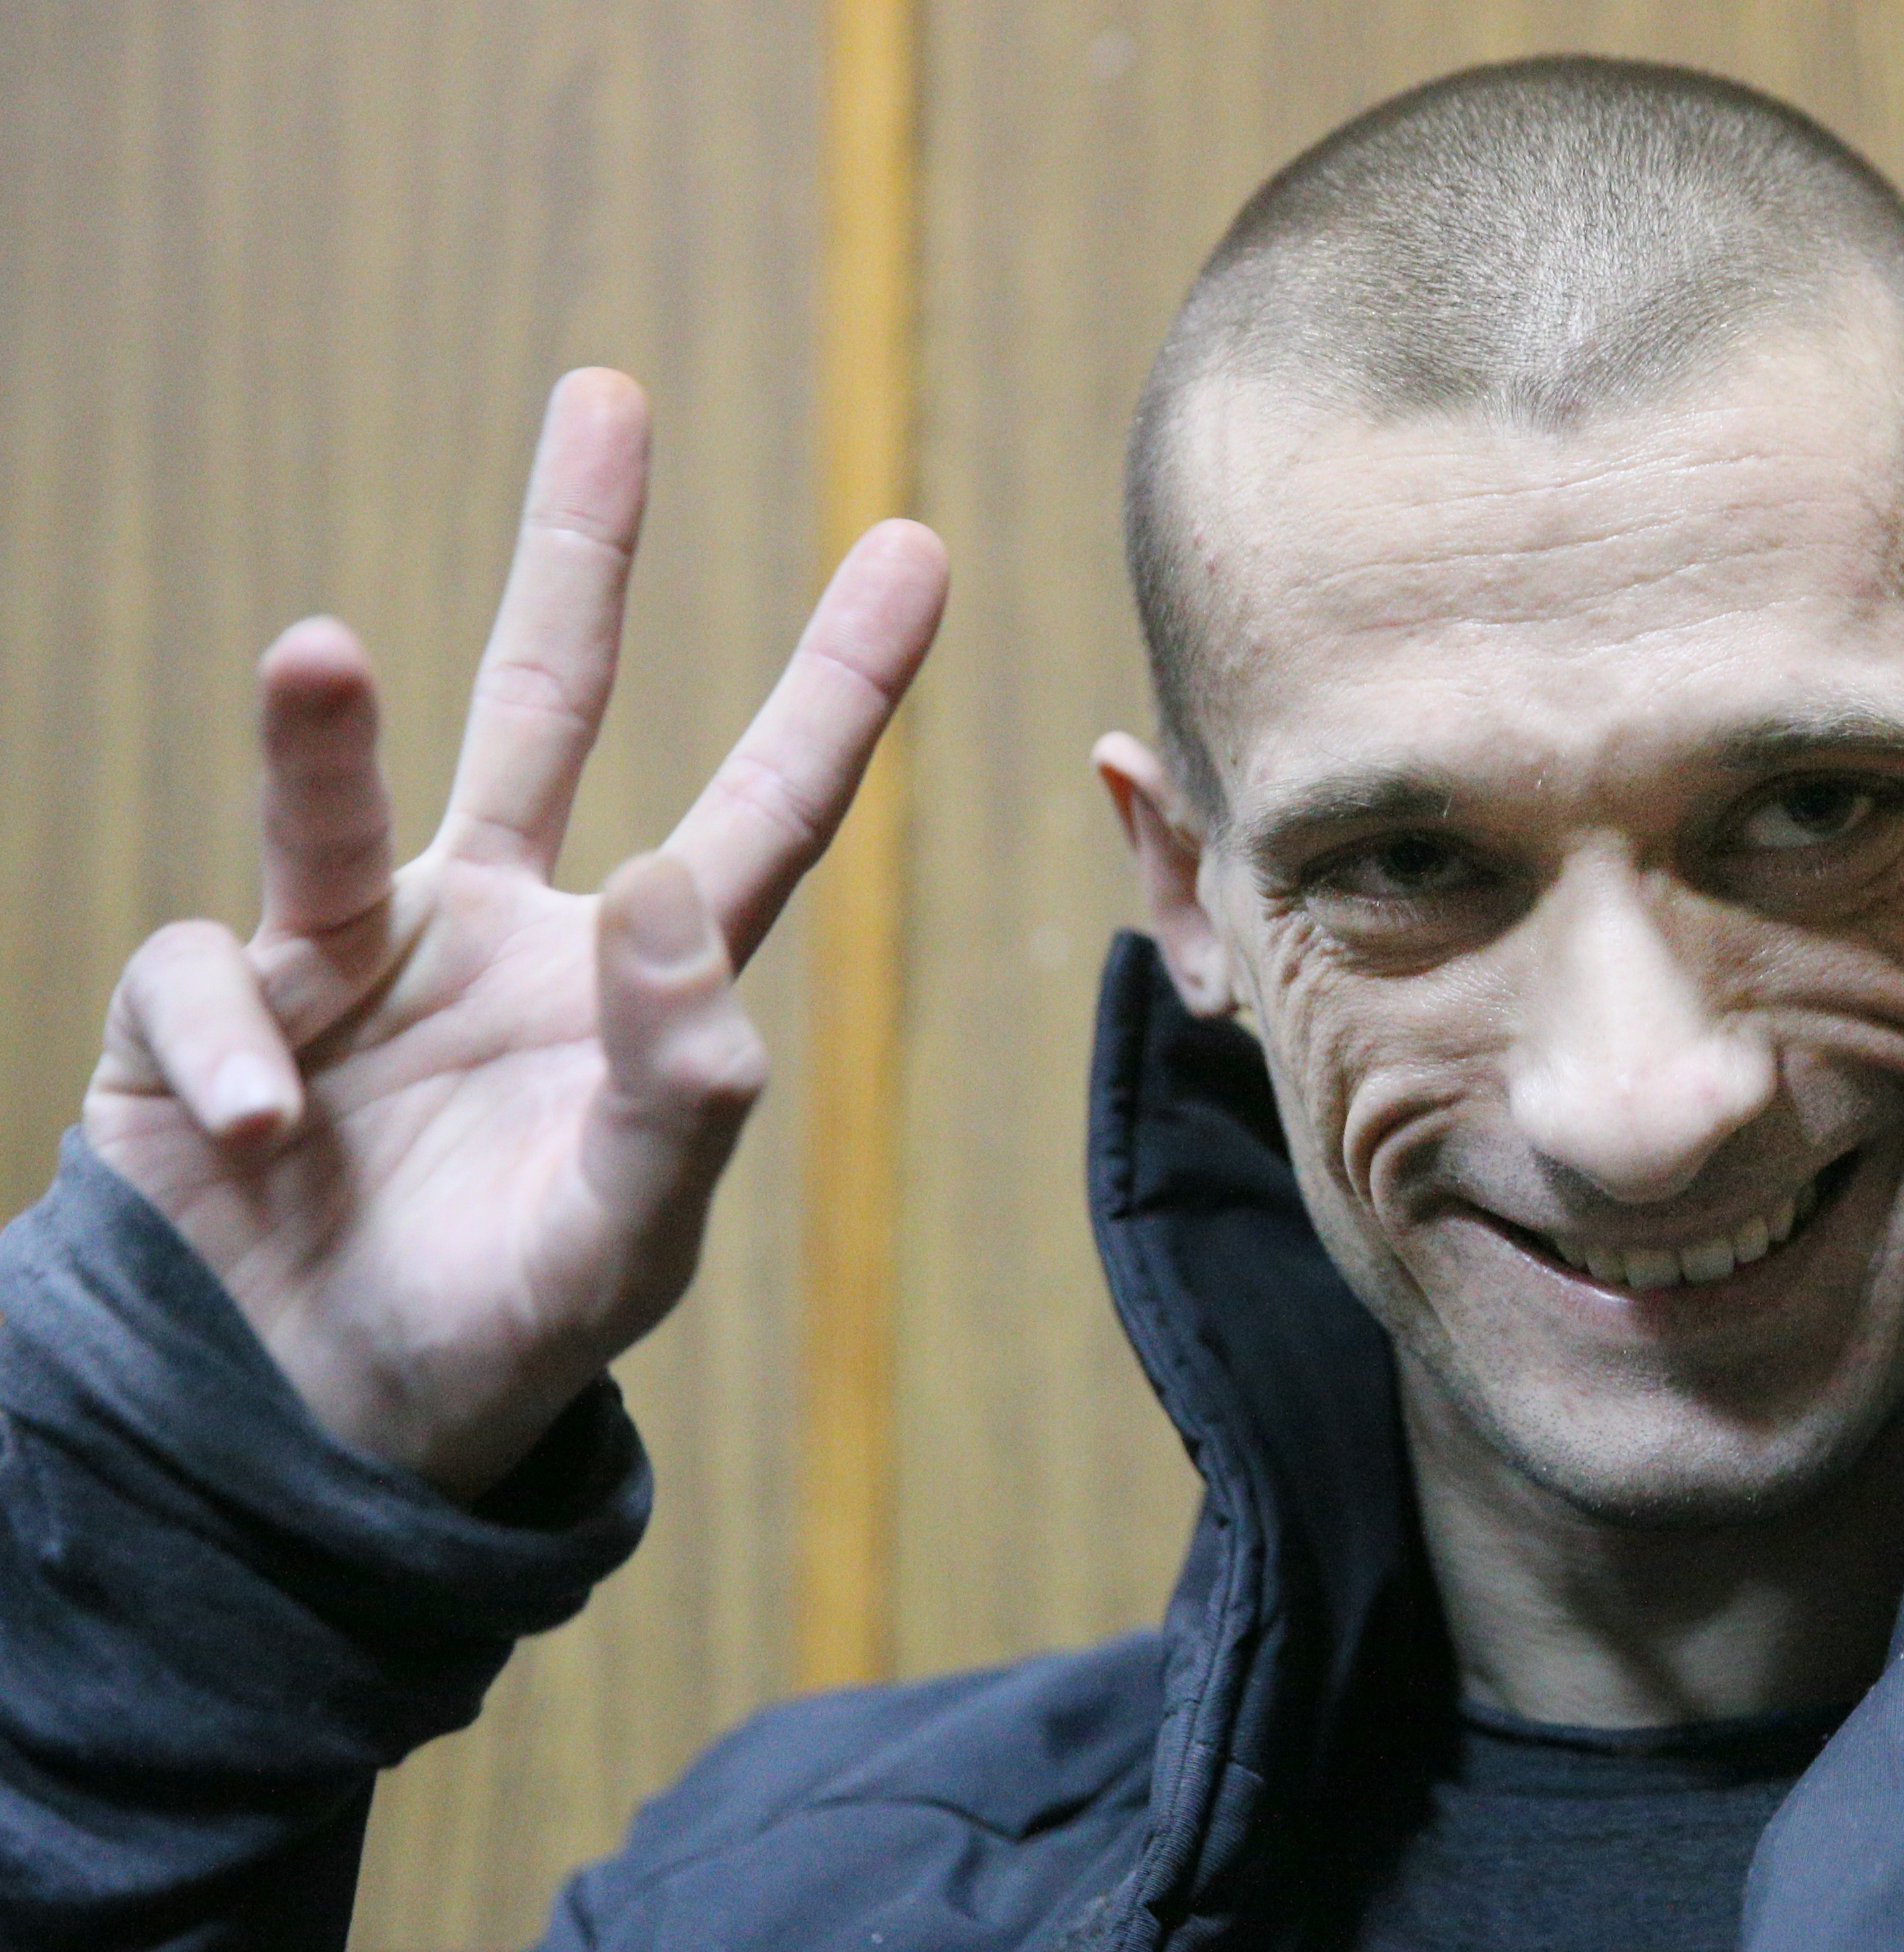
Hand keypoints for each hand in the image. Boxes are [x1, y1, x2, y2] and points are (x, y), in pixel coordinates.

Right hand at [80, 370, 946, 1501]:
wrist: (327, 1434)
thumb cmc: (506, 1322)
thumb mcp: (635, 1225)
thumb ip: (683, 1081)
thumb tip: (670, 885)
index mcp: (626, 977)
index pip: (762, 814)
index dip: (836, 689)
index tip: (915, 546)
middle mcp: (492, 927)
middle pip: (548, 708)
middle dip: (579, 556)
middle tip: (611, 397)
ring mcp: (343, 960)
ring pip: (334, 802)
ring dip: (322, 733)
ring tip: (317, 649)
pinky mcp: (207, 1021)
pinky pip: (207, 986)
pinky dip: (235, 1052)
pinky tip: (267, 1133)